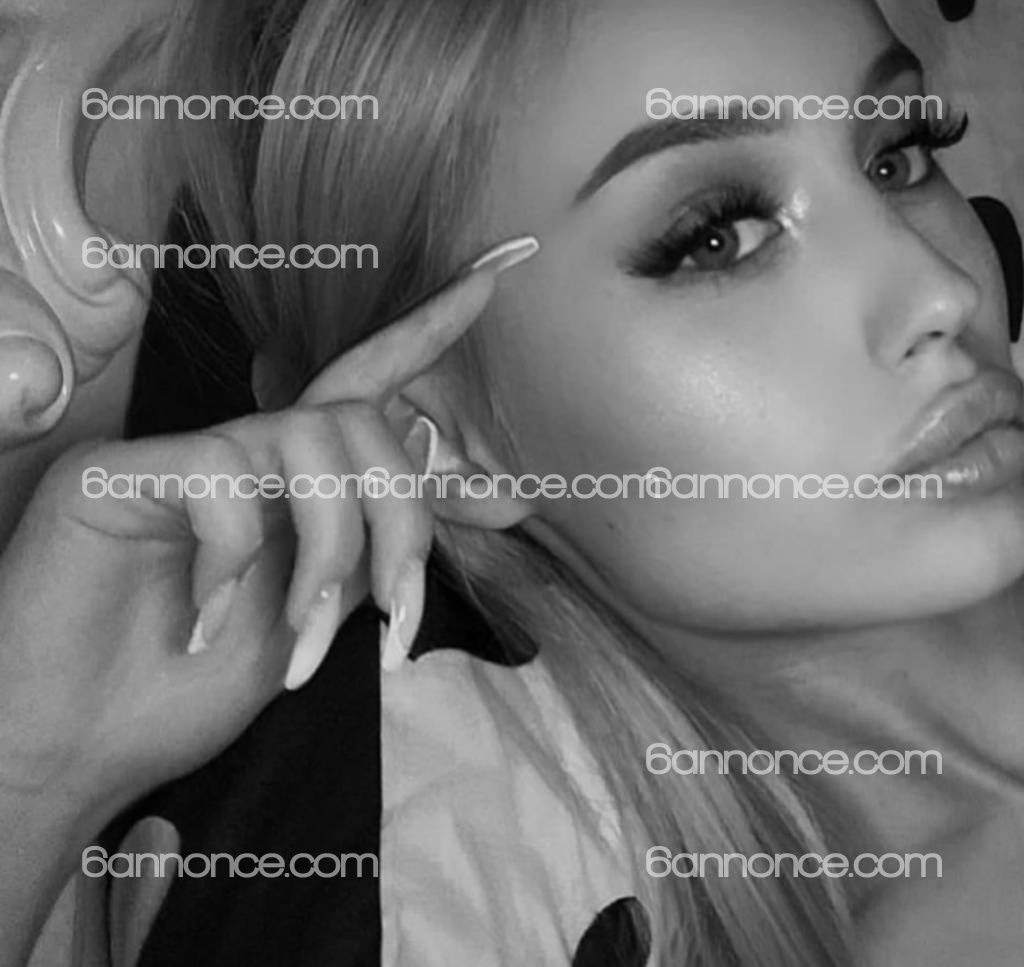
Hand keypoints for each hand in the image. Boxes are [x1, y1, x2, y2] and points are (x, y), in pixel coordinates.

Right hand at [0, 235, 537, 819]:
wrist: (72, 750)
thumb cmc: (182, 692)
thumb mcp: (304, 622)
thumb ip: (364, 553)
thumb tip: (454, 503)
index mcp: (289, 485)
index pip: (365, 384)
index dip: (426, 332)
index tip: (492, 276)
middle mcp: (241, 454)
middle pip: (362, 422)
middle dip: (404, 524)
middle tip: (397, 620)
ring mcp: (178, 458)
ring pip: (309, 441)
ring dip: (333, 551)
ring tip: (302, 640)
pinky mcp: (113, 473)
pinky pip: (219, 478)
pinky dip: (235, 562)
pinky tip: (205, 625)